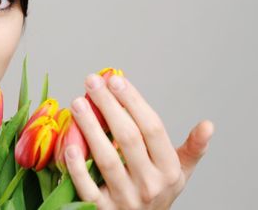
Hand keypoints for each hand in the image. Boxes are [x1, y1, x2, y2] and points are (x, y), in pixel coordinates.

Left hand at [65, 73, 213, 209]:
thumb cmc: (157, 192)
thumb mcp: (179, 173)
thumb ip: (192, 149)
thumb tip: (209, 124)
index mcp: (169, 170)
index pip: (153, 128)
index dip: (134, 101)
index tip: (116, 79)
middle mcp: (150, 185)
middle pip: (128, 138)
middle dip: (109, 106)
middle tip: (92, 81)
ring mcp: (126, 199)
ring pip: (106, 159)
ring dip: (90, 128)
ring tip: (77, 103)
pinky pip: (87, 188)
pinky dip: (77, 167)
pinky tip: (69, 143)